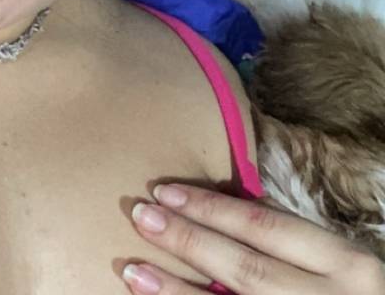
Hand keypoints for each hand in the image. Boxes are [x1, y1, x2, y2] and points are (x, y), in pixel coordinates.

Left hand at [121, 183, 384, 293]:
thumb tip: (212, 202)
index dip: (210, 207)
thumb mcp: (329, 260)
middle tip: (141, 215)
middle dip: (187, 240)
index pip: (263, 226)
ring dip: (175, 292)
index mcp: (344, 263)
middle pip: (244, 267)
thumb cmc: (341, 290)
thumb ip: (283, 236)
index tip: (164, 191)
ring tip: (133, 269)